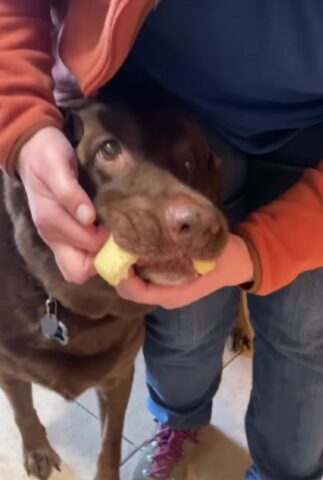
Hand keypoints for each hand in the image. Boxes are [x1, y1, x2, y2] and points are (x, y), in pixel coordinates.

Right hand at [17, 127, 107, 283]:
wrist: (33, 151)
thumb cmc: (46, 156)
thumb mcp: (56, 166)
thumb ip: (69, 192)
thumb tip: (88, 217)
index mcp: (52, 220)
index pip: (88, 244)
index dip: (108, 239)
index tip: (122, 225)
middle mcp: (53, 236)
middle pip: (78, 271)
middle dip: (102, 260)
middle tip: (120, 241)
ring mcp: (57, 239)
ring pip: (79, 269)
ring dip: (100, 259)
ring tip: (118, 240)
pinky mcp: (64, 237)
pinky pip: (80, 258)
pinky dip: (96, 255)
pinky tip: (110, 239)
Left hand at [116, 234, 253, 308]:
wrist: (239, 262)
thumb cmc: (224, 257)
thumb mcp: (206, 251)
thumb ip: (182, 249)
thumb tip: (153, 236)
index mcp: (175, 295)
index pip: (137, 292)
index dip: (122, 275)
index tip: (115, 253)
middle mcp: (165, 296)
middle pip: (130, 290)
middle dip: (117, 270)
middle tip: (112, 244)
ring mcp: (165, 290)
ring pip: (134, 283)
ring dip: (124, 266)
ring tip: (119, 243)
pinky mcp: (165, 281)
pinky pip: (141, 277)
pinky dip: (133, 264)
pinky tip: (132, 245)